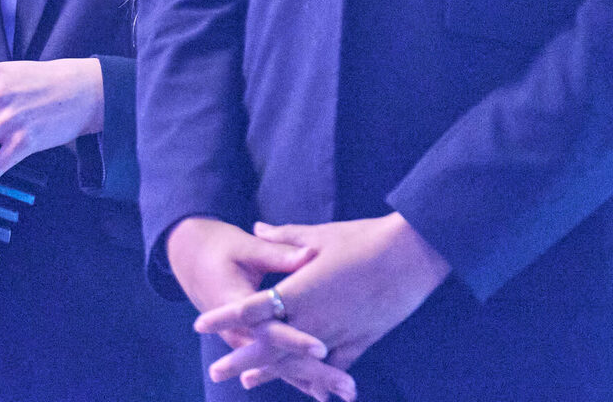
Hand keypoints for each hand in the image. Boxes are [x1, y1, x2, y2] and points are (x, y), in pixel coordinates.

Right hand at [164, 216, 351, 400]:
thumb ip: (278, 253)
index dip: (296, 340)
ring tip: (348, 393)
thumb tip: (310, 253)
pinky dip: (301, 376)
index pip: (270, 329)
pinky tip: (326, 389)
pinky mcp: (252, 340)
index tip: (323, 350)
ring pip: (281, 366)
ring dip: (314, 380)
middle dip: (316, 373)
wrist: (189, 258)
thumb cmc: (219, 248)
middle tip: (348, 387)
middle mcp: (240, 331)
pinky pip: (278, 363)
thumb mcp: (245, 247)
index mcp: (235, 305)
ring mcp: (246, 340)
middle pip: (280, 358)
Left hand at [195, 214, 449, 392]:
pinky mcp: (361, 340)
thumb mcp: (320, 235)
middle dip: (241, 358)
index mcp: (298, 290)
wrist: (412, 256)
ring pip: (298, 360)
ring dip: (273, 371)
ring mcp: (338, 333)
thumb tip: (259, 227)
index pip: (251, 309)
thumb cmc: (364, 240)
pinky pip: (335, 366)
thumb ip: (285, 238)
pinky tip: (312, 392)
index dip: (225, 318)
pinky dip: (320, 379)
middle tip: (216, 371)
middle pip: (269, 344)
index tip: (200, 325)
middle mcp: (314, 317)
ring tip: (248, 382)